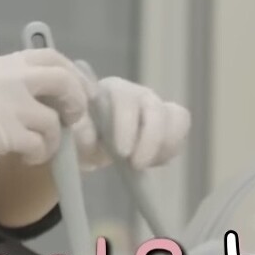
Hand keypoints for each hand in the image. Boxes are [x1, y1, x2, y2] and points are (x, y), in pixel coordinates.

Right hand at [0, 48, 90, 214]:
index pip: (49, 56)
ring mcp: (4, 103)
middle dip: (75, 100)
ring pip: (53, 118)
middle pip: (61, 78)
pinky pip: (40, 143)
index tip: (78, 95)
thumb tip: (44, 101)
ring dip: (54, 139)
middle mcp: (5, 77)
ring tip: (37, 150)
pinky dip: (40, 155)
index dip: (72, 75)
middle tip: (71, 121)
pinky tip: (26, 159)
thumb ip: (6, 87)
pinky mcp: (2, 132)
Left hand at [68, 61, 190, 171]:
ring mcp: (157, 106)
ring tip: (143, 164)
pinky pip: (181, 130)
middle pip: (155, 108)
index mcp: (111, 89)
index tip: (121, 153)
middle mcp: (138, 94)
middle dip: (150, 140)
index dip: (126, 125)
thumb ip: (79, 131)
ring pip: (176, 117)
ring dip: (164, 145)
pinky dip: (171, 149)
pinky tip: (152, 162)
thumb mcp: (73, 133)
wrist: (89, 141)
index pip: (125, 100)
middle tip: (137, 165)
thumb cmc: (80, 133)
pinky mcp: (170, 121)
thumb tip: (89, 139)